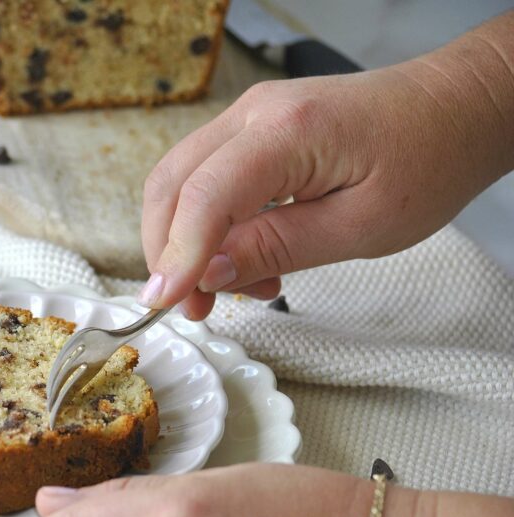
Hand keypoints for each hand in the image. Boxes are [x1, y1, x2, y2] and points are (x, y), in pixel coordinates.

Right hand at [137, 14, 513, 319]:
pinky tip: (248, 260)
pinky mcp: (251, 128)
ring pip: (180, 181)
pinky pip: (206, 177)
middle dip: (168, 252)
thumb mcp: (361, 225)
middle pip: (172, 184)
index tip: (164, 304)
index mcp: (289, 132)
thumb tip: (210, 273)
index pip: (205, 196)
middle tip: (191, 307)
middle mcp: (255, 112)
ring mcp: (249, 115)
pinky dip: (207, 225)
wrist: (453, 108)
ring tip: (234, 289)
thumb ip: (279, 247)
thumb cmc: (426, 161)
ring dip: (185, 241)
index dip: (178, 255)